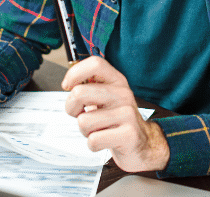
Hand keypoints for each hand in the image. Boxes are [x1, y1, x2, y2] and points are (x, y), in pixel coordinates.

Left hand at [62, 57, 169, 171]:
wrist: (142, 143)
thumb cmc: (116, 120)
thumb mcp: (106, 98)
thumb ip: (89, 87)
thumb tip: (69, 83)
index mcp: (117, 81)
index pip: (95, 64)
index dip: (75, 73)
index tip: (68, 86)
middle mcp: (123, 94)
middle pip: (79, 93)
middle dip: (71, 108)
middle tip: (81, 114)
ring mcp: (127, 114)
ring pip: (83, 121)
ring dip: (85, 131)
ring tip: (98, 129)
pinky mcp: (128, 135)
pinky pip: (93, 140)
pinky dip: (93, 145)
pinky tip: (105, 141)